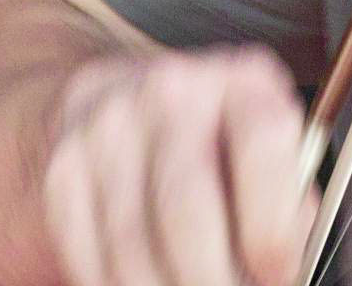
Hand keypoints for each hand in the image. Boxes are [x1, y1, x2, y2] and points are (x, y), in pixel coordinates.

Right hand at [42, 43, 316, 285]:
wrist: (125, 98)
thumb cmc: (217, 139)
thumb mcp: (270, 153)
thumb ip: (287, 209)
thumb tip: (278, 272)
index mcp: (241, 85)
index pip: (262, 146)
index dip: (272, 228)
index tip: (276, 276)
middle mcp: (170, 95)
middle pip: (186, 208)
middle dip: (211, 283)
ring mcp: (108, 130)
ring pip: (131, 245)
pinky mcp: (64, 171)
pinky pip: (86, 254)